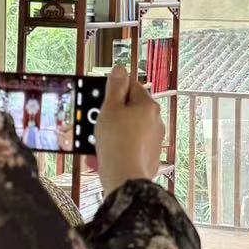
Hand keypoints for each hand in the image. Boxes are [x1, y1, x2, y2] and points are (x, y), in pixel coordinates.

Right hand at [93, 65, 164, 196]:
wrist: (125, 179)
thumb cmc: (118, 142)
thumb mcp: (110, 109)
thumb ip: (115, 87)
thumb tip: (120, 69)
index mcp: (148, 106)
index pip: (131, 86)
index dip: (113, 88)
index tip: (100, 94)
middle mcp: (155, 121)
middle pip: (128, 110)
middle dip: (109, 115)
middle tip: (94, 120)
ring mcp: (153, 141)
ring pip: (126, 131)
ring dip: (109, 134)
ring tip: (94, 143)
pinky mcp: (148, 158)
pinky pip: (128, 148)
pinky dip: (115, 150)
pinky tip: (100, 158)